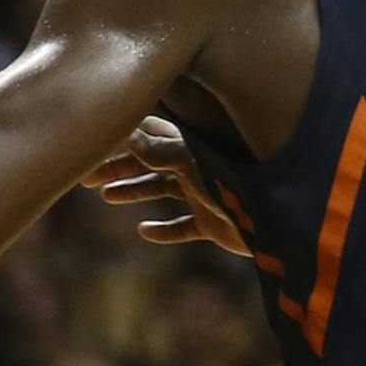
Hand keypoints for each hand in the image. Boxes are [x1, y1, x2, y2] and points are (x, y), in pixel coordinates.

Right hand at [81, 118, 248, 256]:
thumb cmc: (237, 185)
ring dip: (134, 191)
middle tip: (85, 178)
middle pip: (150, 163)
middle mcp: (197, 167)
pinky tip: (145, 231)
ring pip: (163, 190)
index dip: (124, 136)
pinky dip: (164, 229)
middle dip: (118, 168)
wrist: (279, 220)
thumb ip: (161, 151)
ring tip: (107, 197)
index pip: (152, 133)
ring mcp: (205, 195)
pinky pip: (184, 226)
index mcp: (192, 148)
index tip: (95, 140)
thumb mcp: (194, 165)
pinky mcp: (213, 223)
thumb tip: (128, 136)